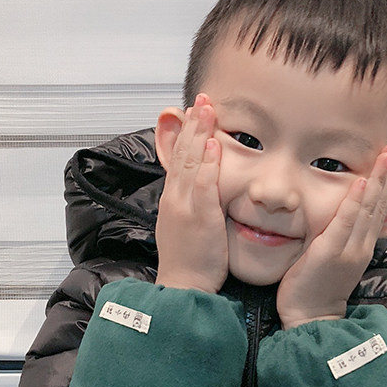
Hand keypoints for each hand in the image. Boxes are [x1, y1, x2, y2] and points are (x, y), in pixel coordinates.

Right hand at [155, 94, 227, 293]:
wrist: (183, 287)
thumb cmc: (188, 264)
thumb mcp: (185, 228)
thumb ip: (192, 206)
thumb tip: (200, 191)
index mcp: (173, 201)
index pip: (178, 160)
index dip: (187, 135)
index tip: (196, 114)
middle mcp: (175, 200)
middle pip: (182, 154)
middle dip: (192, 124)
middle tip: (202, 99)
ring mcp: (185, 207)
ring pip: (190, 163)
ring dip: (199, 133)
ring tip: (207, 109)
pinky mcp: (199, 219)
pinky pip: (203, 186)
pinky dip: (207, 164)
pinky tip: (213, 145)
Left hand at [276, 146, 386, 329]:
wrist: (310, 319)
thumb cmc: (315, 293)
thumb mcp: (333, 263)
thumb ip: (338, 242)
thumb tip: (336, 224)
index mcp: (360, 249)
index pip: (376, 211)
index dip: (384, 186)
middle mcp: (359, 247)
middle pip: (378, 205)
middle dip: (386, 175)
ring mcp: (348, 250)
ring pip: (367, 209)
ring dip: (377, 180)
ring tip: (384, 157)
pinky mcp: (330, 252)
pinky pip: (345, 222)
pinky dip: (354, 201)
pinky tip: (361, 182)